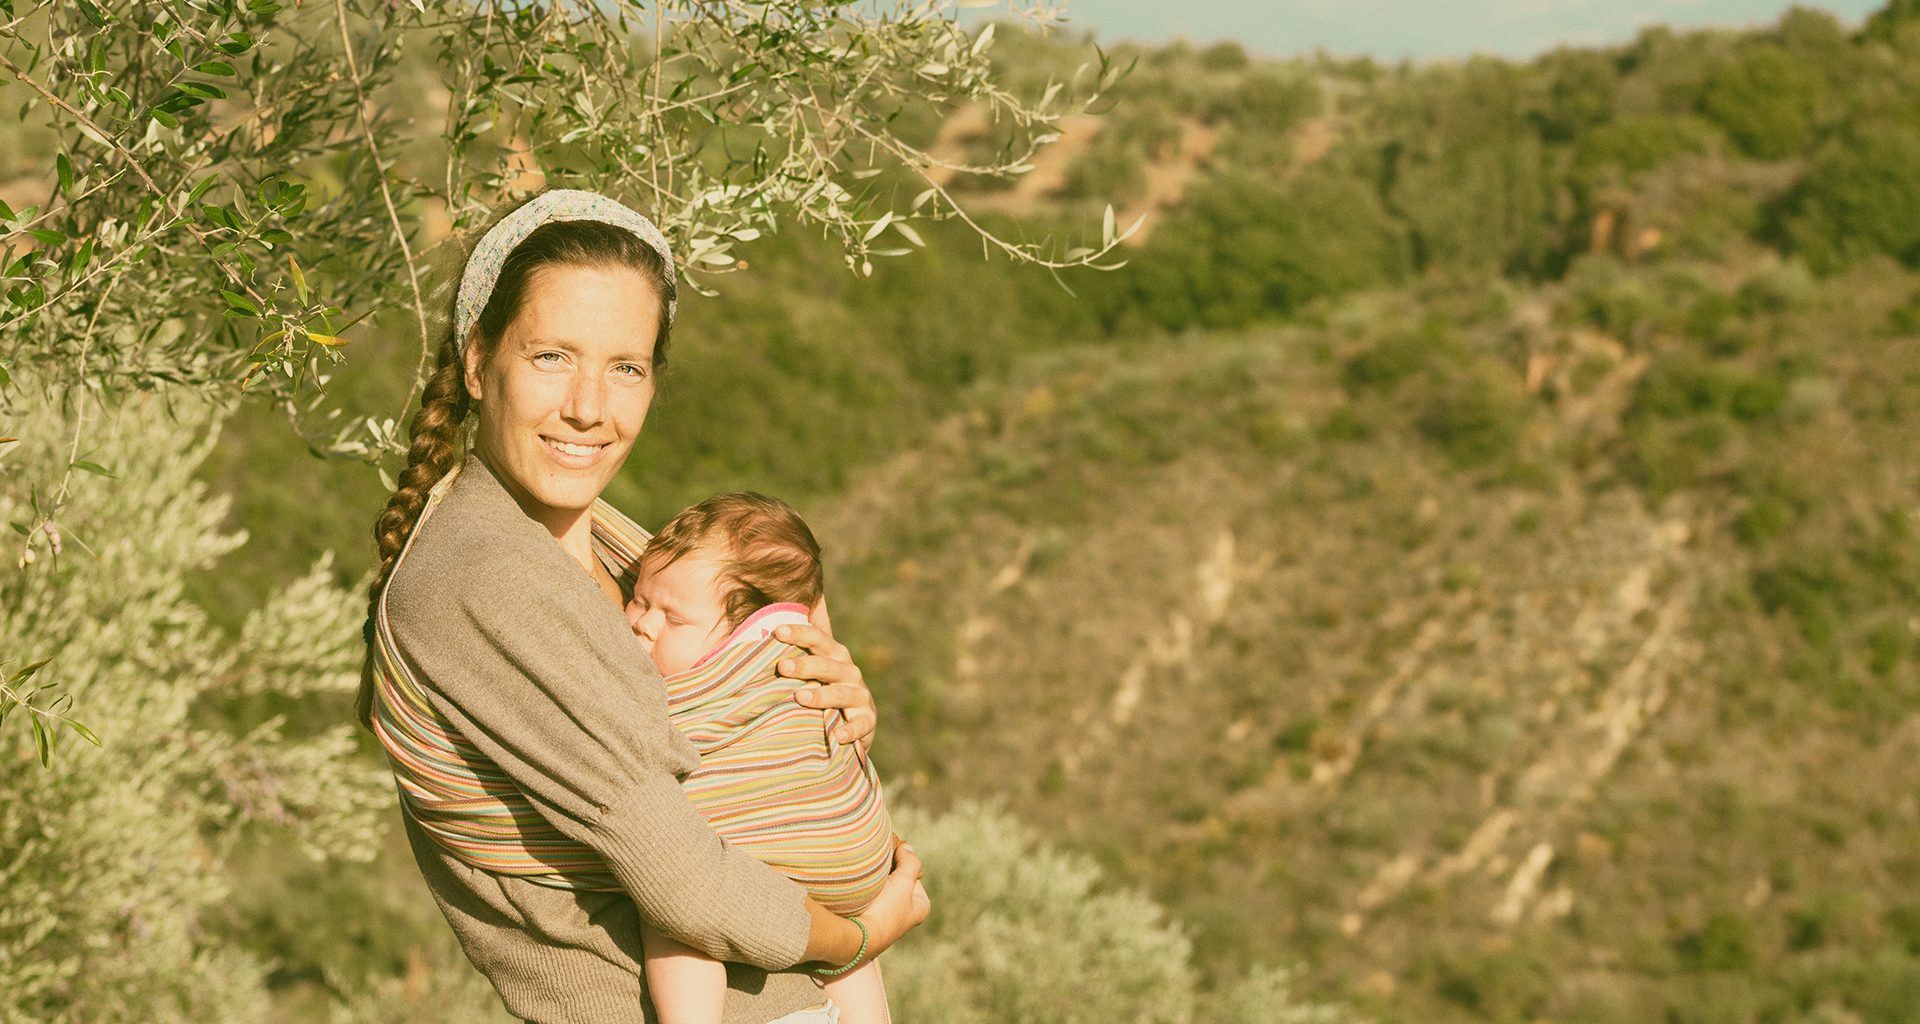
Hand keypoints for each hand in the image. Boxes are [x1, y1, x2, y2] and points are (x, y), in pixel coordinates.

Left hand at [775, 604, 875, 752]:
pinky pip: (861, 725)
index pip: (817, 637)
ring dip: (822, 695)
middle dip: (806, 665)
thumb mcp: (807, 674)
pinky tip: (838, 736)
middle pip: (828, 664)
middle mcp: (848, 672)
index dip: (799, 633)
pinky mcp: (867, 720)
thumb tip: (730, 644)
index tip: (777, 631)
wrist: (852, 724)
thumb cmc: (818, 692)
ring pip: (842, 693)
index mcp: (833, 655)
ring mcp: (860, 696)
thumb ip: (785, 659)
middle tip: (782, 667)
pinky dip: (852, 730)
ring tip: (800, 698)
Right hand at [860, 840, 930, 956]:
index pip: (913, 874)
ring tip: (866, 875)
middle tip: (876, 864)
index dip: (902, 862)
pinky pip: (869, 896)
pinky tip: (858, 886)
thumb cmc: (886, 911)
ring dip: (875, 880)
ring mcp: (887, 917)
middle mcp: (906, 914)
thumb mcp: (904, 883)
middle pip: (898, 881)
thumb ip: (910, 862)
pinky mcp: (870, 918)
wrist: (858, 937)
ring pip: (882, 888)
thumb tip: (907, 847)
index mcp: (920, 907)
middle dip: (888, 872)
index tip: (890, 857)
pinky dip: (865, 889)